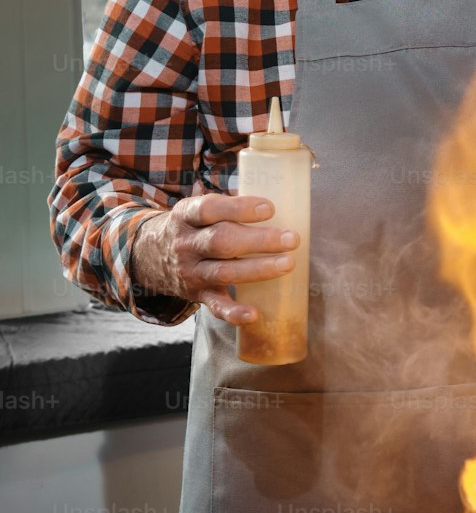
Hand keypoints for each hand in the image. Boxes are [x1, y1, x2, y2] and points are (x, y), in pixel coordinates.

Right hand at [130, 194, 298, 325]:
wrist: (148, 256)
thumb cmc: (191, 228)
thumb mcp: (196, 210)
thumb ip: (227, 207)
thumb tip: (280, 198)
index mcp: (186, 216)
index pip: (209, 209)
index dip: (239, 209)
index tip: (270, 209)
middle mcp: (185, 244)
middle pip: (221, 241)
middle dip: (259, 240)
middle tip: (292, 238)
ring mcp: (190, 271)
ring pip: (223, 272)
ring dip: (258, 269)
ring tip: (288, 264)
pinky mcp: (197, 294)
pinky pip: (215, 306)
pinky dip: (234, 312)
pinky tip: (254, 314)